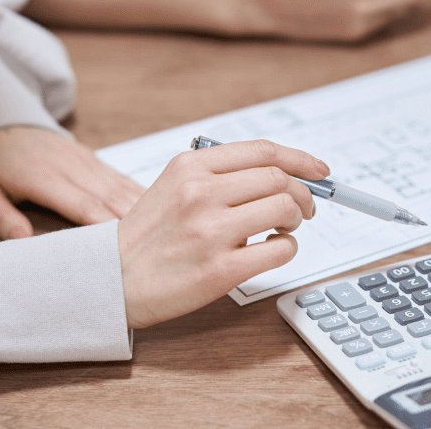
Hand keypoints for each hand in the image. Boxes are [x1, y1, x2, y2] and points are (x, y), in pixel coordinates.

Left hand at [0, 126, 145, 238]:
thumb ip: (2, 217)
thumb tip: (24, 244)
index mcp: (46, 178)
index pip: (83, 207)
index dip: (106, 230)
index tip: (125, 251)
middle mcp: (73, 168)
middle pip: (111, 200)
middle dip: (135, 225)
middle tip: (156, 250)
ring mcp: (86, 162)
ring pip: (122, 189)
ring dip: (145, 210)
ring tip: (167, 233)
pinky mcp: (92, 160)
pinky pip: (121, 180)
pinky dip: (141, 195)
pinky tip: (159, 209)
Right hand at [115, 140, 328, 327]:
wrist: (112, 279)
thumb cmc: (148, 236)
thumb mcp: (173, 185)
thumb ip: (220, 174)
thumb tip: (280, 172)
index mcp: (190, 167)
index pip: (262, 151)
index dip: (299, 159)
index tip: (318, 170)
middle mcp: (201, 193)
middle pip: (279, 179)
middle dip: (302, 193)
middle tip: (303, 208)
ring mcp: (212, 231)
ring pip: (284, 209)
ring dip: (295, 220)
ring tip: (282, 229)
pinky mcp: (221, 269)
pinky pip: (280, 250)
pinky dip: (286, 249)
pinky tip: (271, 251)